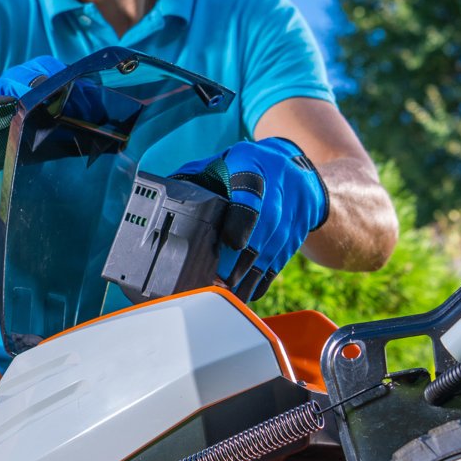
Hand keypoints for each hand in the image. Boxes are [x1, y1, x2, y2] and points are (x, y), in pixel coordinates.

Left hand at [171, 137, 328, 300]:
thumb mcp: (222, 163)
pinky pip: (281, 260)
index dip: (243, 218)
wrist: (297, 172)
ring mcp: (292, 212)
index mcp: (252, 163)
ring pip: (273, 249)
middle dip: (241, 259)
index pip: (251, 189)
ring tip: (228, 296)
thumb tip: (162, 201)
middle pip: (263, 227)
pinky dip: (262, 280)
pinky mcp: (298, 234)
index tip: (232, 243)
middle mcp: (278, 186)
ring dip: (249, 277)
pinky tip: (247, 294)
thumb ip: (194, 179)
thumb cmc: (244, 170)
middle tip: (219, 282)